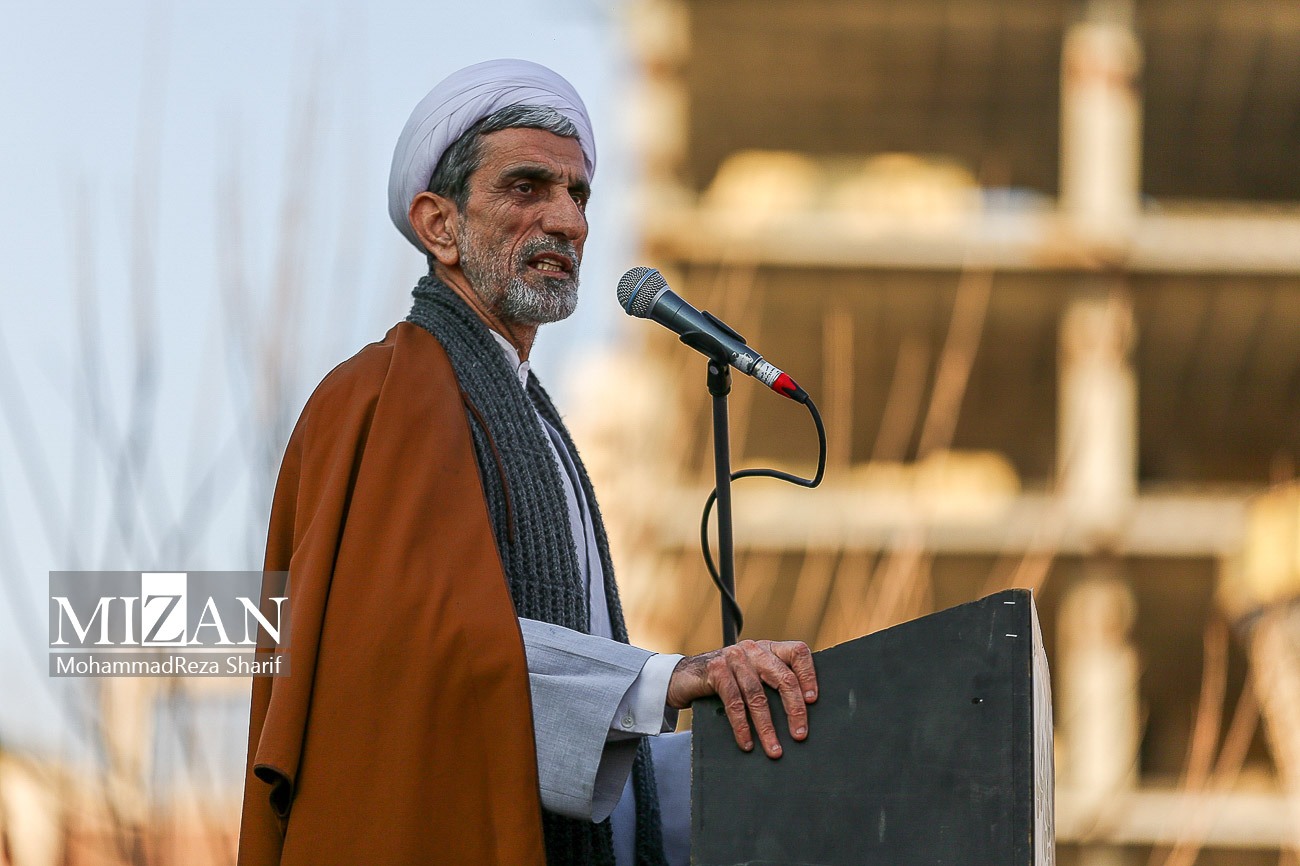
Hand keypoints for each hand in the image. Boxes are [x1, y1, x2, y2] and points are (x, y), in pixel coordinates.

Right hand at [666, 639, 816, 757]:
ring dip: (767, 727)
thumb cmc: (725, 682)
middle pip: (783, 677)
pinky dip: (742, 726)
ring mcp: (733, 657)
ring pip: (757, 695)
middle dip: (794, 709)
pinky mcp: (716, 670)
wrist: (682, 678)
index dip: (809, 675)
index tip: (813, 701)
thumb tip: (802, 715)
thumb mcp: (751, 676)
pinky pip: (734, 702)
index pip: (798, 652)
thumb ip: (771, 683)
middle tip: (800, 734)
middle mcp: (753, 649)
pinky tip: (747, 743)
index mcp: (768, 649)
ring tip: (774, 750)